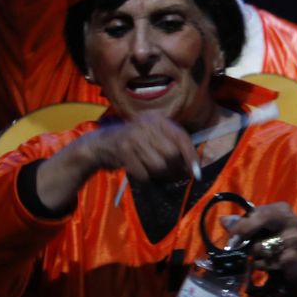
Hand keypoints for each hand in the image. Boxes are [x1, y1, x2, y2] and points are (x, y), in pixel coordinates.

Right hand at [35, 115, 196, 210]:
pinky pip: (143, 173)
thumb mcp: (154, 139)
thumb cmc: (133, 144)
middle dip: (170, 167)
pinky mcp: (122, 149)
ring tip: (145, 166)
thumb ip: (173, 149)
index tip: (196, 172)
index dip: (191, 156)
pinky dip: (141, 176)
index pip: (182, 137)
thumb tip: (193, 170)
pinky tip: (134, 168)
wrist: (100, 145)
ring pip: (158, 165)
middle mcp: (147, 123)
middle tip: (162, 169)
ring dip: (154, 172)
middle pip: (171, 154)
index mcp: (158, 119)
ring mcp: (133, 135)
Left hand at [222, 202, 296, 281]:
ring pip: (260, 247)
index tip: (231, 238)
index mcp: (281, 210)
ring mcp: (294, 239)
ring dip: (255, 254)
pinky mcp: (294, 257)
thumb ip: (245, 223)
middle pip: (259, 225)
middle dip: (246, 237)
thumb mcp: (265, 228)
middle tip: (236, 247)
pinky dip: (262, 265)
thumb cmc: (282, 239)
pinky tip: (267, 264)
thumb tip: (223, 220)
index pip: (257, 213)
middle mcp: (290, 220)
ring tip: (260, 255)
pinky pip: (266, 263)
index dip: (241, 225)